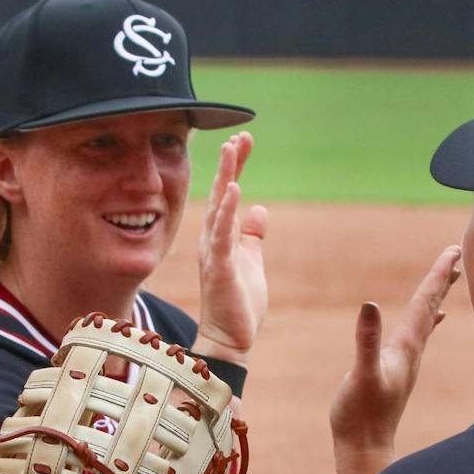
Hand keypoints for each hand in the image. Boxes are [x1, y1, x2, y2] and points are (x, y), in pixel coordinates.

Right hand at [196, 132, 267, 364]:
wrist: (229, 337)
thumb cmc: (238, 302)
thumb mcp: (251, 260)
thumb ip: (252, 236)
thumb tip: (260, 210)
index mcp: (221, 237)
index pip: (228, 195)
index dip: (236, 167)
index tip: (243, 141)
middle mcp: (213, 239)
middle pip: (220, 193)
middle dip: (230, 164)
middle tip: (239, 136)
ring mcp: (214, 252)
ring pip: (219, 208)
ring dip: (226, 178)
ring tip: (232, 150)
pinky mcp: (220, 267)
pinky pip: (223, 235)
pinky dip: (227, 212)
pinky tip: (233, 191)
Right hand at [330, 246, 462, 473]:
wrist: (365, 448)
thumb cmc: (360, 414)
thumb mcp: (361, 375)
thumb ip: (367, 342)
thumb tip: (370, 305)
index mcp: (406, 347)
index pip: (425, 302)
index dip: (438, 274)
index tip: (454, 249)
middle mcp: (412, 351)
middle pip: (431, 306)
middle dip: (443, 279)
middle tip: (457, 253)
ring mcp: (407, 361)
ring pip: (427, 319)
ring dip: (437, 296)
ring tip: (449, 278)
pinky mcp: (398, 370)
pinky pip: (419, 335)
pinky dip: (427, 319)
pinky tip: (433, 319)